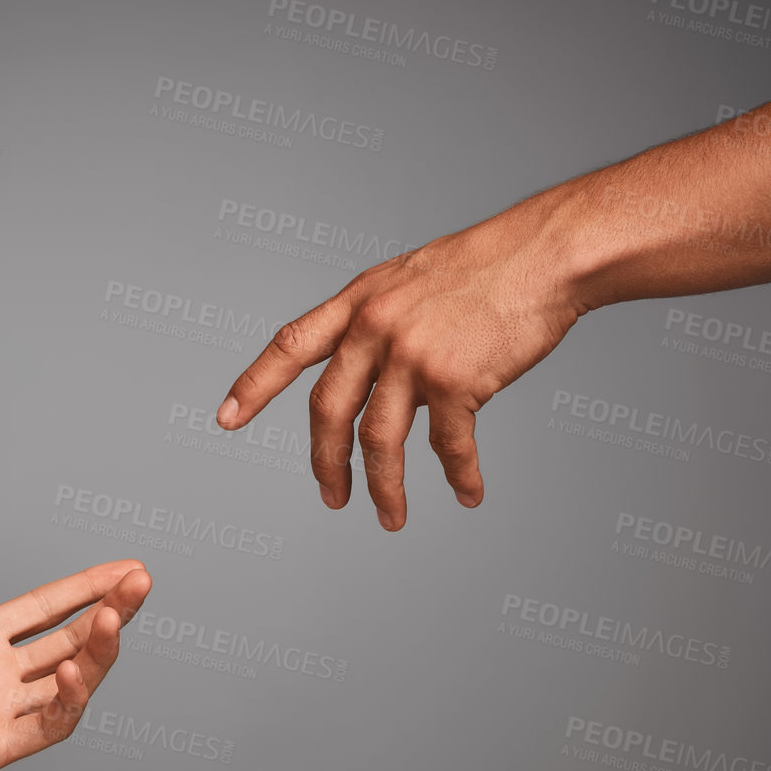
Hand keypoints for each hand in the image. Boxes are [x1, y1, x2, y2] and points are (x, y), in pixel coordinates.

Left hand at [0, 535, 151, 770]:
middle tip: (141, 583)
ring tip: (116, 618)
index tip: (125, 569)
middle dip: (109, 611)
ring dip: (99, 650)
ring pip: (69, 680)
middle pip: (70, 638)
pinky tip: (74, 668)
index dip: (86, 588)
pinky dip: (69, 700)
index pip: (46, 607)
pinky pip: (47, 726)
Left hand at [216, 218, 581, 528]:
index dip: (254, 385)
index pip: (290, 346)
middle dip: (324, 462)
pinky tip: (467, 493)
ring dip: (383, 489)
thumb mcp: (409, 279)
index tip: (225, 419)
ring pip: (379, 440)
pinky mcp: (455, 379)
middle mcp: (374, 327)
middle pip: (328, 410)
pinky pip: (448, 445)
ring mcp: (412, 354)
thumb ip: (378, 323)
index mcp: (358, 301)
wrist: (545, 253)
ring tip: (389, 517)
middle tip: (331, 497)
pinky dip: (459, 476)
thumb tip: (368, 375)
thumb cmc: (487, 265)